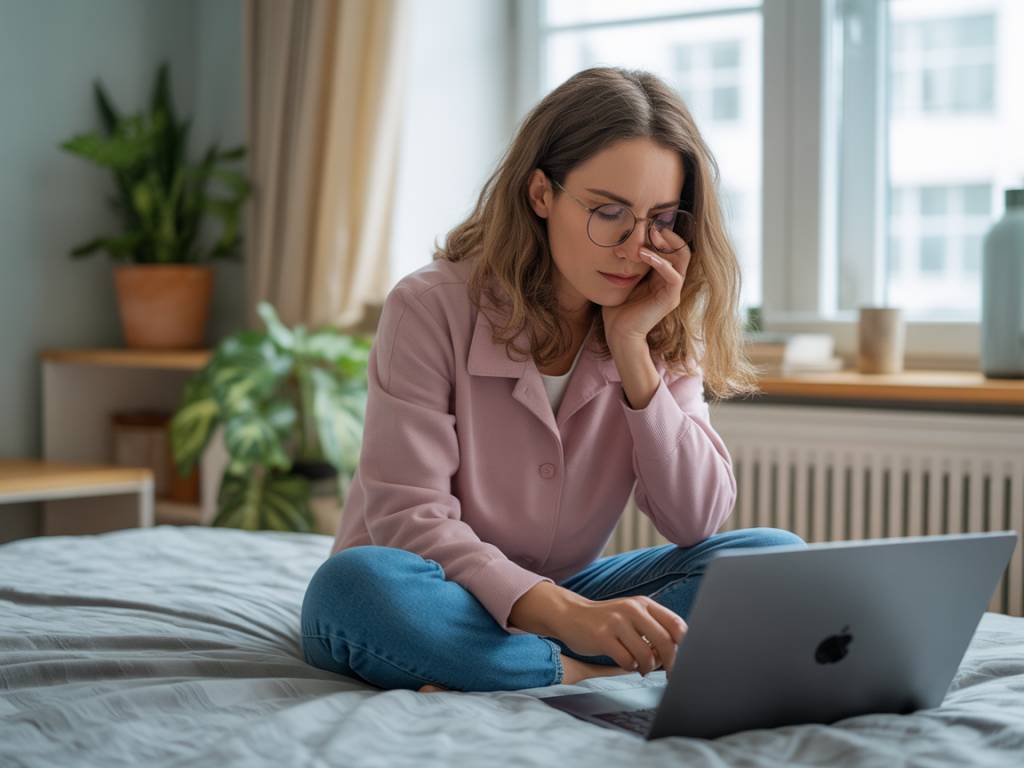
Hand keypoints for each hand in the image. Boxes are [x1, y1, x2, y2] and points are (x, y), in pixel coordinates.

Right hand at [551, 594, 687, 675]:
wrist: (571, 615)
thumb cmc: (607, 621)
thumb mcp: (633, 616)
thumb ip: (655, 628)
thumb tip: (680, 653)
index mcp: (644, 603)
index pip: (677, 624)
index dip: (686, 647)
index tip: (687, 662)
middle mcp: (632, 608)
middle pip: (665, 642)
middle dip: (671, 663)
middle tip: (669, 674)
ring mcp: (616, 621)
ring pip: (646, 655)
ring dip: (647, 668)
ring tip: (641, 667)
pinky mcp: (601, 636)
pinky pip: (627, 661)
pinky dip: (630, 667)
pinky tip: (626, 662)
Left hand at [602, 225, 690, 346]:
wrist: (620, 333)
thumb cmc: (618, 309)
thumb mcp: (624, 279)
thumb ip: (629, 263)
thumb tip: (622, 242)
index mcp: (662, 277)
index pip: (672, 249)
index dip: (663, 235)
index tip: (647, 225)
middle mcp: (671, 282)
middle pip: (682, 250)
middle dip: (668, 236)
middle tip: (651, 227)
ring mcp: (673, 290)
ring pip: (682, 258)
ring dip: (666, 244)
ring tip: (650, 236)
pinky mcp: (671, 298)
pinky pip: (674, 275)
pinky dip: (660, 261)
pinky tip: (643, 254)